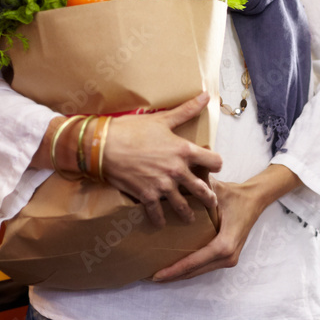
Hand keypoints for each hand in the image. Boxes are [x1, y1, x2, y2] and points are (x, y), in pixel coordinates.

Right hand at [102, 92, 222, 226]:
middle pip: (202, 190)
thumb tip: (205, 95)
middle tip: (211, 203)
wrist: (103, 146)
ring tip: (190, 218)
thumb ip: (187, 110)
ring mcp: (162, 186)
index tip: (213, 167)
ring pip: (182, 206)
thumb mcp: (162, 118)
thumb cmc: (132, 129)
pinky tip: (161, 223)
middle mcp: (177, 171)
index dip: (215, 163)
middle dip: (208, 198)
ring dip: (187, 214)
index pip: (214, 161)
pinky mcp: (147, 196)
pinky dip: (159, 219)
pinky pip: (157, 213)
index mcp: (184, 151)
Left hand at [151, 164, 301, 281]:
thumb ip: (197, 189)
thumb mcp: (216, 191)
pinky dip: (188, 269)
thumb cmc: (234, 195)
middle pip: (194, 271)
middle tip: (148, 277)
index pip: (194, 261)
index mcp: (224, 244)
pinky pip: (203, 267)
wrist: (254, 200)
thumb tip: (174, 184)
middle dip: (172, 275)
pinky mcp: (227, 258)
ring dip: (178, 274)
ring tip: (157, 275)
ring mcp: (229, 259)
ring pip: (198, 271)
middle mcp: (228, 256)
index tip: (156, 274)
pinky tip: (172, 267)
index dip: (174, 269)